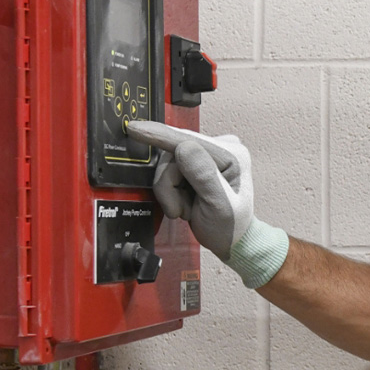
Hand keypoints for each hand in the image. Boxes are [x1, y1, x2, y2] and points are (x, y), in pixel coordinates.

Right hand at [126, 121, 253, 259]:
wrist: (230, 240)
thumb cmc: (230, 227)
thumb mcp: (220, 206)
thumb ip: (204, 176)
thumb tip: (184, 148)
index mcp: (233, 155)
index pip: (190, 141)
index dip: (161, 136)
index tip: (136, 129)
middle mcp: (221, 148)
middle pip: (174, 151)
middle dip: (169, 183)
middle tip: (178, 208)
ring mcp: (207, 155)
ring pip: (167, 163)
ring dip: (169, 190)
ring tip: (185, 209)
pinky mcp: (194, 164)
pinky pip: (168, 169)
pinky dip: (170, 190)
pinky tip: (184, 203)